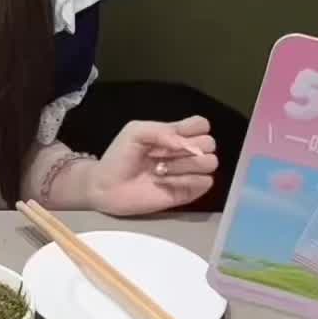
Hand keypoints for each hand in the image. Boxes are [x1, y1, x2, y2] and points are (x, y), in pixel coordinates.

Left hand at [85, 116, 217, 216]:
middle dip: (189, 148)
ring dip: (185, 164)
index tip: (174, 135)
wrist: (108, 186)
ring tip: (161, 169)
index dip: (193, 129)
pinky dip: (185, 181)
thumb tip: (185, 143)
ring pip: (210, 163)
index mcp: (175, 134)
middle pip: (210, 143)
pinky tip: (165, 183)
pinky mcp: (188, 192)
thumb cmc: (120, 156)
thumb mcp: (135, 131)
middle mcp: (186, 152)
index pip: (202, 125)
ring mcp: (188, 173)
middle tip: (163, 154)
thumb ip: (161, 130)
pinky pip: (204, 183)